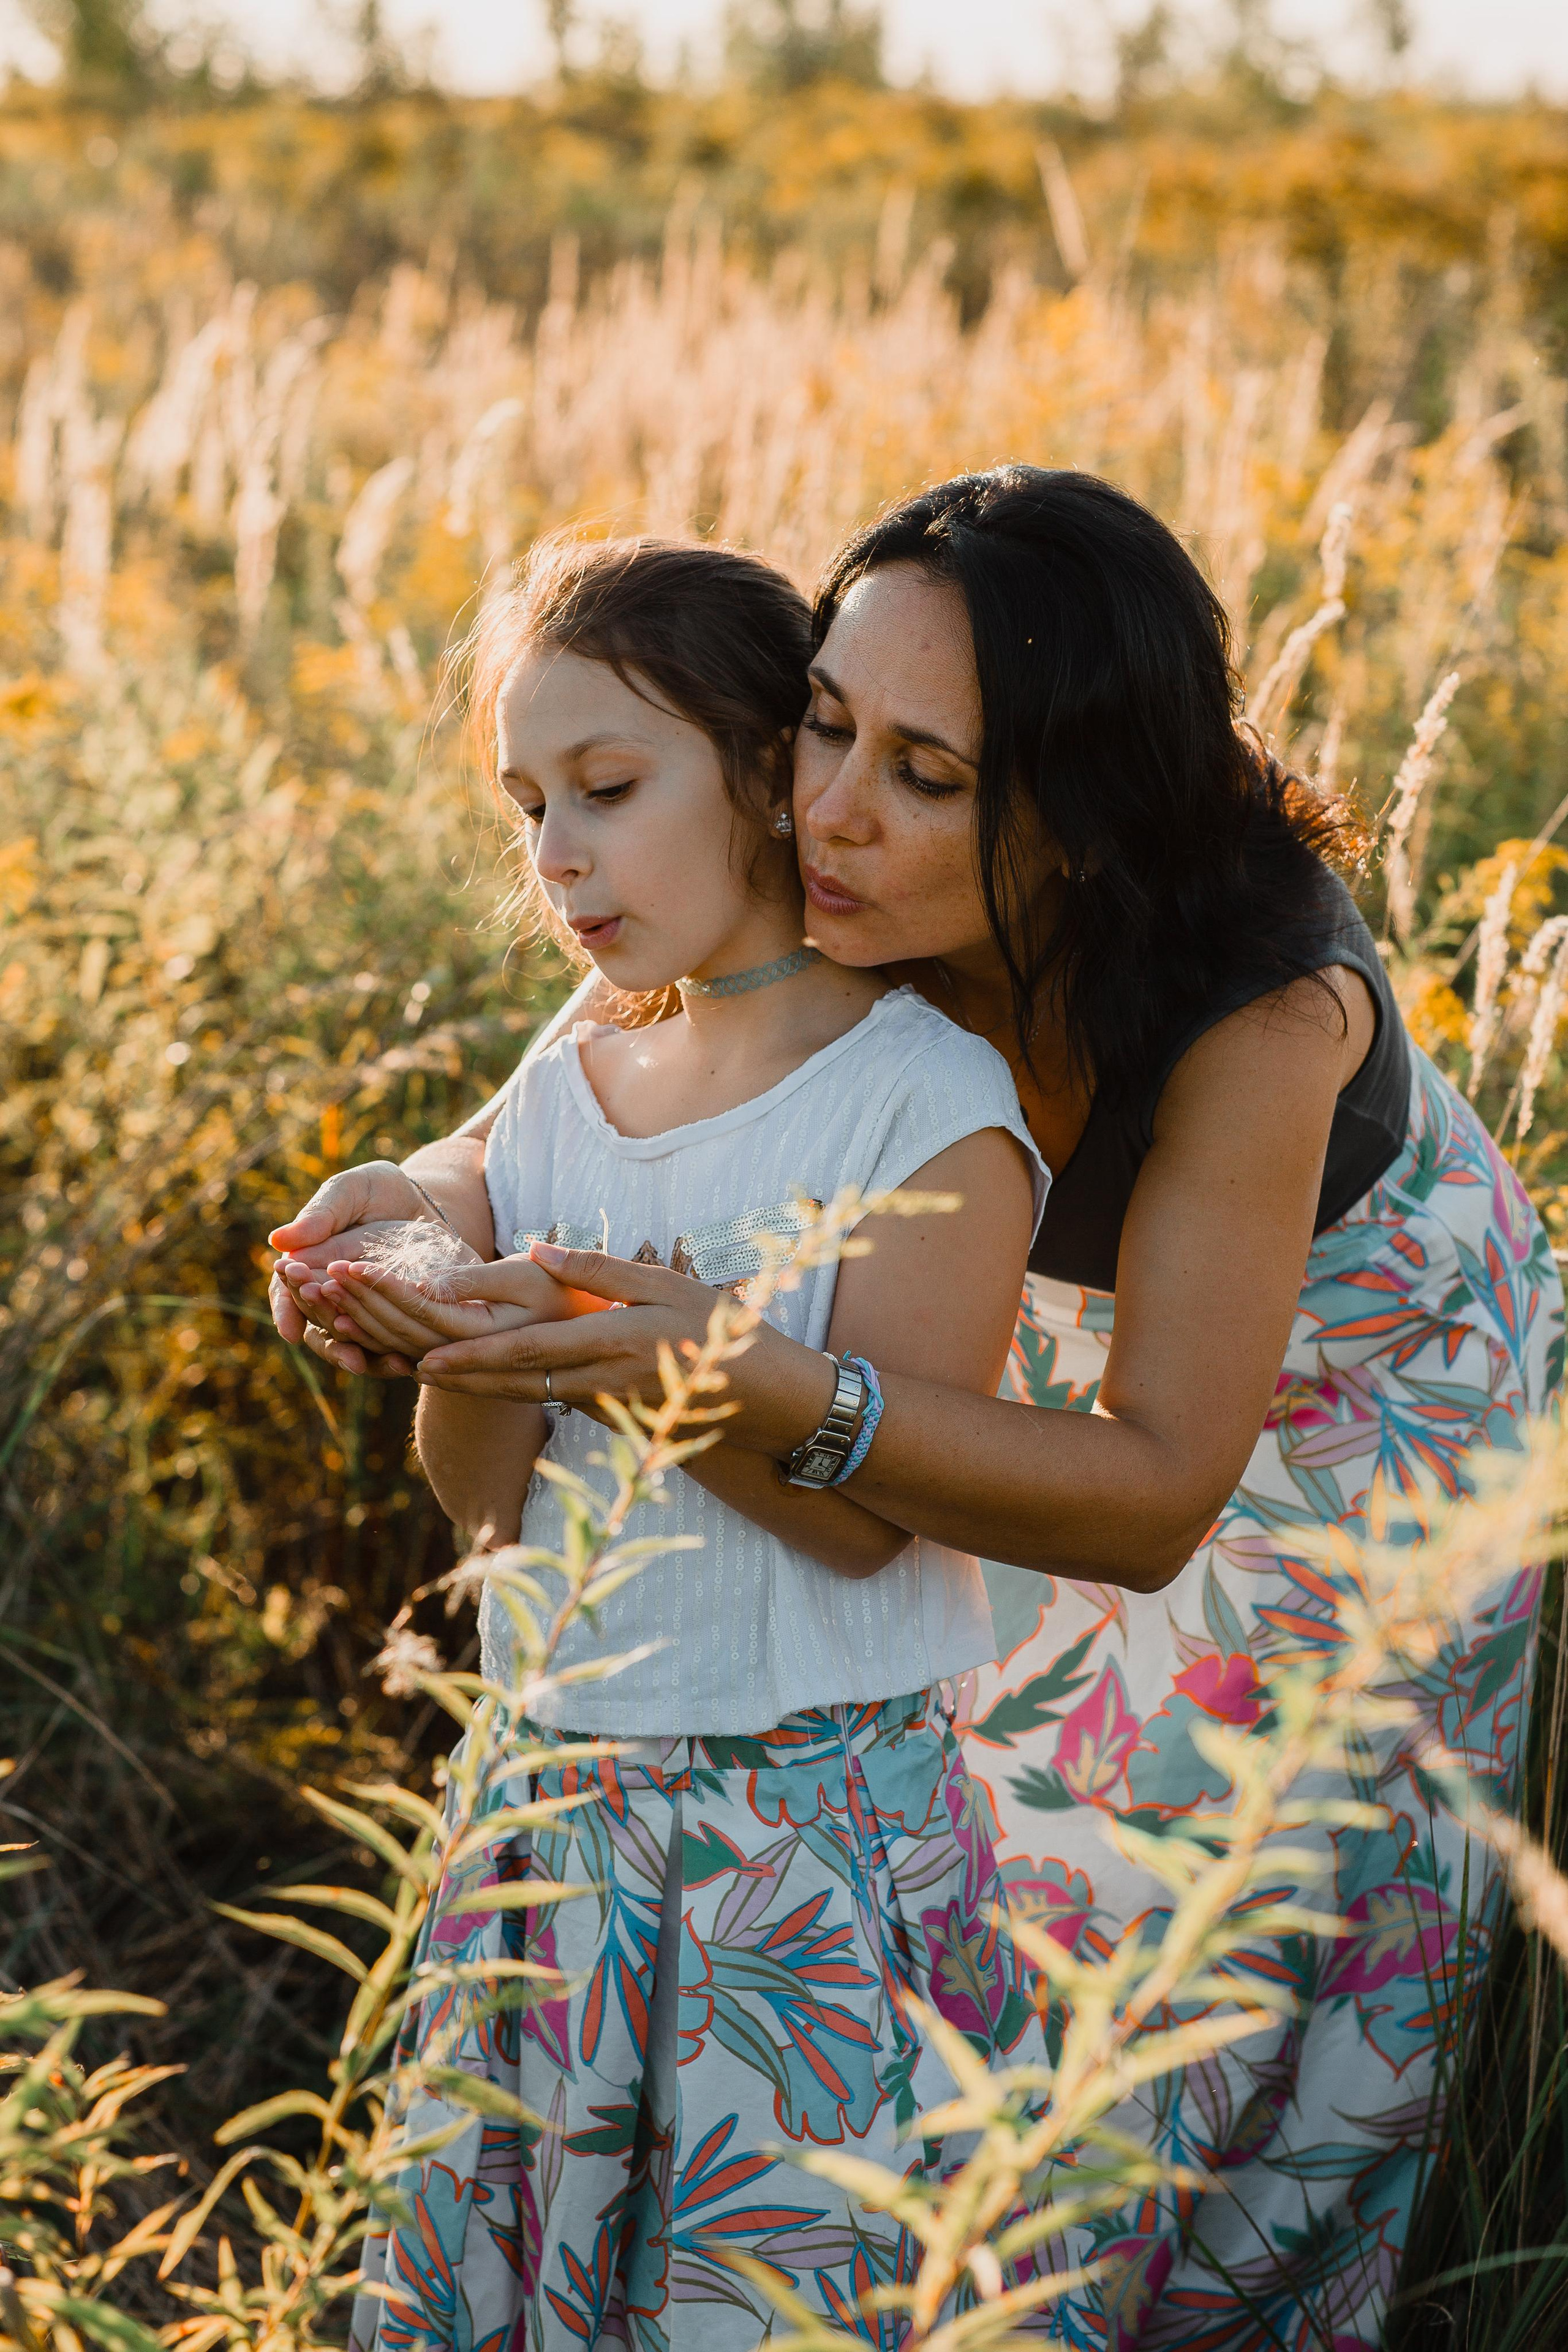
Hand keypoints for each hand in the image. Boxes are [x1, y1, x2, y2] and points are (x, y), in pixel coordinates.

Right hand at [268, 1161, 459, 1376]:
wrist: (422, 1202)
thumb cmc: (378, 1190)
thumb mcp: (352, 1191)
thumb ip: (321, 1215)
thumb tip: (278, 1240)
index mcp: (306, 1265)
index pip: (288, 1293)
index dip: (289, 1305)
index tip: (295, 1314)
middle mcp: (327, 1295)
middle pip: (316, 1325)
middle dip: (327, 1335)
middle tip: (342, 1337)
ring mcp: (357, 1311)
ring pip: (348, 1343)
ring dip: (354, 1355)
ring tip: (363, 1364)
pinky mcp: (389, 1321)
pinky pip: (382, 1347)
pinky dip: (386, 1357)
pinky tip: (402, 1363)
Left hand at [315, 1252, 563, 1362]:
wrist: (586, 1333)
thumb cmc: (563, 1293)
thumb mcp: (525, 1276)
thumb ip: (475, 1281)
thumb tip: (426, 1286)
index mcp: (481, 1333)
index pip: (420, 1309)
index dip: (381, 1286)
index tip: (347, 1263)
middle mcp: (463, 1356)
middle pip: (397, 1331)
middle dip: (353, 1302)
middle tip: (315, 1277)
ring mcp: (456, 1364)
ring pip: (392, 1345)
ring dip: (352, 1319)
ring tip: (316, 1291)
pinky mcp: (452, 1361)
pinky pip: (401, 1352)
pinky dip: (366, 1336)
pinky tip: (337, 1321)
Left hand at [411, 1244, 829, 1451]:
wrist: (762, 1395)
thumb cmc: (716, 1327)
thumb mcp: (662, 1283)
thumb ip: (598, 1269)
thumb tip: (536, 1249)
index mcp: (610, 1343)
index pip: (528, 1351)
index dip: (475, 1354)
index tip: (430, 1353)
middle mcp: (599, 1382)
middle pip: (516, 1381)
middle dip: (462, 1376)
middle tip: (413, 1367)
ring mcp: (603, 1403)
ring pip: (528, 1395)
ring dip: (479, 1386)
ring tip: (435, 1373)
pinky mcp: (609, 1412)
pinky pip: (551, 1400)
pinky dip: (513, 1390)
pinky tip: (488, 1378)